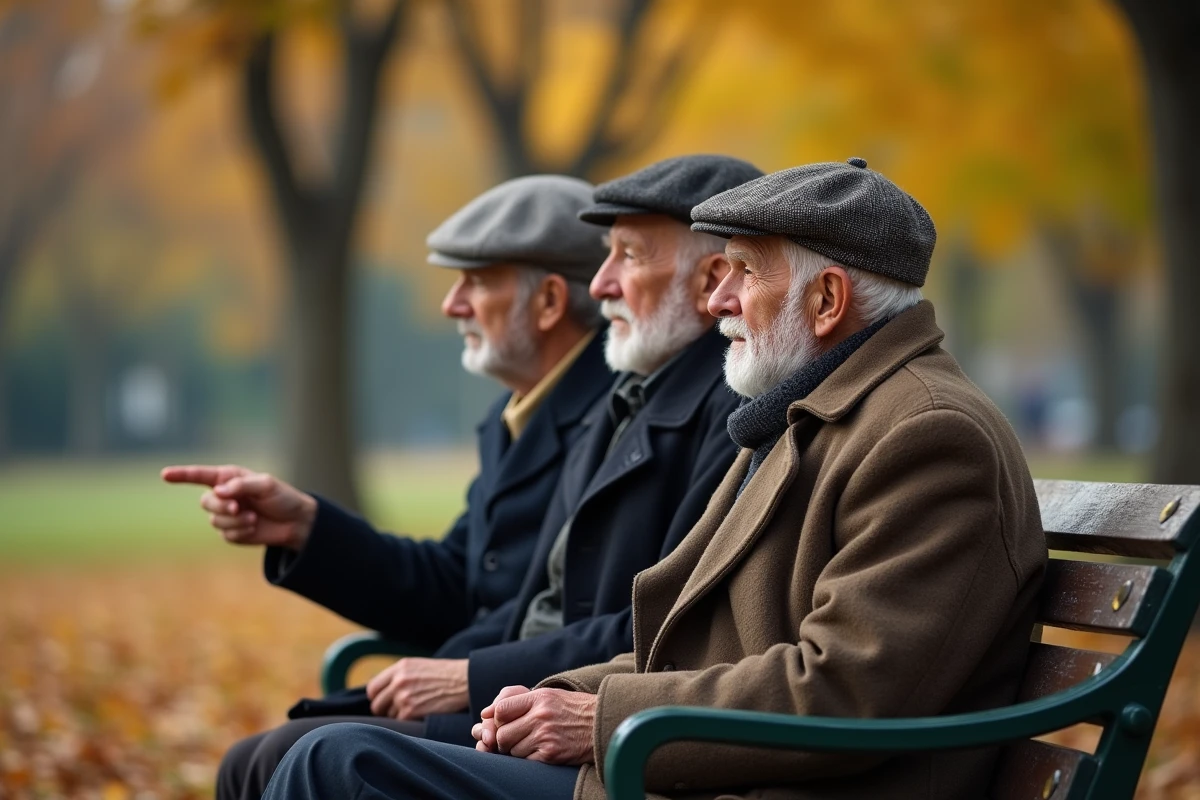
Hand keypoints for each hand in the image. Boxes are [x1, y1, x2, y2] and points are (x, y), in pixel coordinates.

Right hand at [161, 464, 316, 550]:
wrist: (295, 522)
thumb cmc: (282, 497)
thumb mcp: (266, 485)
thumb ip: (242, 485)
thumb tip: (218, 491)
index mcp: (229, 478)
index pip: (200, 476)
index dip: (182, 475)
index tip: (165, 474)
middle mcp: (224, 495)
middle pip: (206, 502)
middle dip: (221, 506)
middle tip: (239, 507)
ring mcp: (226, 514)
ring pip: (215, 519)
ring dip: (234, 520)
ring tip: (253, 518)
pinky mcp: (231, 532)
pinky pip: (226, 534)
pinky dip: (240, 531)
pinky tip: (254, 528)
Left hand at [366, 658, 469, 719]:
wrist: (464, 680)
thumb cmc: (444, 674)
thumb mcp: (418, 666)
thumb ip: (399, 676)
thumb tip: (382, 692)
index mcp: (399, 667)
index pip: (372, 688)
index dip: (377, 698)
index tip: (383, 702)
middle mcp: (398, 681)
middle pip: (377, 704)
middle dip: (385, 710)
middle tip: (397, 711)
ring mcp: (403, 697)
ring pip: (389, 715)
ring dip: (399, 716)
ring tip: (416, 709)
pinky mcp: (411, 711)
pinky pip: (400, 723)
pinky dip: (408, 722)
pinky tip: (420, 714)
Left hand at [480, 687, 597, 764]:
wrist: (603, 722)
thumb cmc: (574, 708)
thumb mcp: (549, 695)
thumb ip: (519, 701)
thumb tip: (486, 713)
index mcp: (539, 698)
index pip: (501, 710)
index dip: (496, 720)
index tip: (502, 724)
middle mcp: (541, 716)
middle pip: (502, 734)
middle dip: (503, 740)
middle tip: (513, 739)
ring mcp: (546, 736)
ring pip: (513, 750)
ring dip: (517, 750)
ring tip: (532, 743)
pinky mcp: (551, 754)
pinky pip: (526, 761)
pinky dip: (529, 759)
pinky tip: (541, 751)